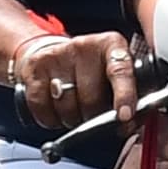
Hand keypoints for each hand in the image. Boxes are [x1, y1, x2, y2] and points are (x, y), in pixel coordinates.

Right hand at [13, 31, 134, 129]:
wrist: (53, 54)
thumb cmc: (90, 70)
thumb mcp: (113, 74)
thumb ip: (127, 94)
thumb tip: (131, 124)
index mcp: (111, 45)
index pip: (120, 71)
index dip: (124, 95)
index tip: (124, 116)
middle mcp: (84, 46)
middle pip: (91, 98)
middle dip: (94, 117)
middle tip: (94, 117)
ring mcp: (57, 55)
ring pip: (67, 107)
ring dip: (72, 119)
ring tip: (75, 111)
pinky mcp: (36, 67)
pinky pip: (43, 108)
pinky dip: (51, 119)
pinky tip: (57, 111)